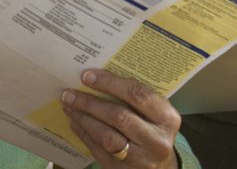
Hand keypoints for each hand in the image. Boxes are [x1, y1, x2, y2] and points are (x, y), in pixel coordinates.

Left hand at [61, 69, 179, 168]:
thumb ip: (135, 97)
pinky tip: (75, 123)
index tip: (87, 76)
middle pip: (119, 117)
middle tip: (69, 93)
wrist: (161, 166)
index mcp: (167, 118)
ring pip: (107, 137)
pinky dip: (84, 134)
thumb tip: (97, 77)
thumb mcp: (155, 113)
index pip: (137, 95)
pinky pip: (99, 151)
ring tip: (69, 107)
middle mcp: (157, 140)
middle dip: (90, 103)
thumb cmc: (154, 129)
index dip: (110, 83)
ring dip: (84, 119)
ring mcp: (141, 159)